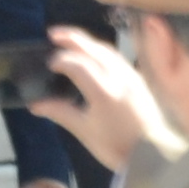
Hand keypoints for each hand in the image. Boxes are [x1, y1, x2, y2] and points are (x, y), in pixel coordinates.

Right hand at [27, 25, 161, 172]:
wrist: (152, 154)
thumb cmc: (116, 146)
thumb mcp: (85, 131)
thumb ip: (60, 112)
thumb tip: (35, 104)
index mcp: (103, 91)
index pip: (77, 65)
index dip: (60, 61)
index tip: (49, 65)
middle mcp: (118, 77)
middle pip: (93, 48)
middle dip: (72, 38)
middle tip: (53, 34)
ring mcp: (131, 75)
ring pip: (106, 49)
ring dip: (87, 41)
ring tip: (70, 40)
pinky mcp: (138, 78)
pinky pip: (117, 56)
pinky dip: (100, 50)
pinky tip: (93, 54)